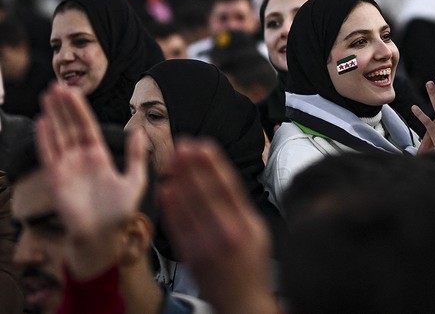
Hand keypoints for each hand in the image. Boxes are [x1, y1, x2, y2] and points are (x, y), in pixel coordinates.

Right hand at [36, 83, 147, 277]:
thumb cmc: (120, 212)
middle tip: (56, 84)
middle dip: (63, 107)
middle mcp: (81, 159)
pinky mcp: (56, 180)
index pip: (87, 127)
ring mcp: (67, 168)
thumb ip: (136, 156)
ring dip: (52, 116)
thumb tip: (140, 131)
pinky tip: (42, 121)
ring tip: (47, 95)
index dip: (79, 109)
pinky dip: (46, 139)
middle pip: (70, 127)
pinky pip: (50, 155)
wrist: (105, 237)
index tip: (73, 91)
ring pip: (58, 136)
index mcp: (99, 156)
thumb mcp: (135, 180)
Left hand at [158, 138, 277, 313]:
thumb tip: (222, 179)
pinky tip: (165, 189)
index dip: (213, 164)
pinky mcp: (192, 257)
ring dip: (179, 180)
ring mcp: (208, 245)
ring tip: (170, 160)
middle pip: (207, 192)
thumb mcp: (258, 233)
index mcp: (248, 224)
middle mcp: (228, 233)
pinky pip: (178, 227)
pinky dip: (170, 206)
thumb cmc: (251, 267)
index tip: (203, 145)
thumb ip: (241, 208)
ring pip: (190, 206)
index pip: (228, 186)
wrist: (242, 302)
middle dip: (192, 166)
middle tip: (181, 145)